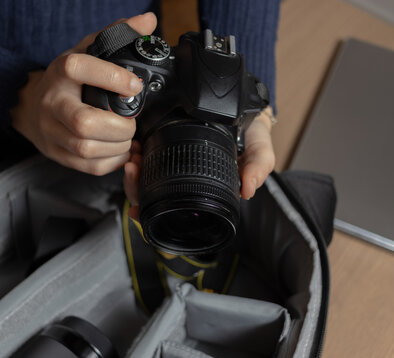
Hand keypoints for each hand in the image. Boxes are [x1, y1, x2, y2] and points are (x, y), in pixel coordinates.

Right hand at [11, 13, 156, 174]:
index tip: (135, 86)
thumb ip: (117, 35)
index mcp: (61, 72)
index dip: (110, 77)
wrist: (33, 106)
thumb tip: (148, 22)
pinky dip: (111, 161)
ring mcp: (51, 131)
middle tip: (133, 123)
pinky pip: (87, 166)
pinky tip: (119, 150)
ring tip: (128, 137)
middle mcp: (52, 102)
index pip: (78, 69)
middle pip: (83, 122)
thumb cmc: (68, 80)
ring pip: (85, 148)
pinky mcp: (56, 154)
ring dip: (117, 146)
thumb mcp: (88, 51)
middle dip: (119, 126)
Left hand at [123, 107, 275, 217]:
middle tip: (135, 169)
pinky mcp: (167, 145)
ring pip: (144, 179)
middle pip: (152, 198)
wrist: (247, 109)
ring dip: (133, 172)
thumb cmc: (251, 136)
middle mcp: (186, 182)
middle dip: (135, 187)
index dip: (155, 213)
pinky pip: (146, 157)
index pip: (176, 211)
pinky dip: (136, 154)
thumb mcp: (260, 150)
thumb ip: (258, 167)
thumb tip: (247, 190)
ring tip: (135, 158)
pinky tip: (136, 147)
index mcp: (203, 191)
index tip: (139, 205)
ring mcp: (175, 166)